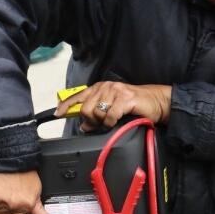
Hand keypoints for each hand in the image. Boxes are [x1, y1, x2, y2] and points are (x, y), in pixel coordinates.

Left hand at [55, 81, 171, 131]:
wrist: (156, 102)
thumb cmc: (132, 105)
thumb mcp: (111, 109)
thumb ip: (95, 116)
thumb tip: (83, 126)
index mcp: (99, 88)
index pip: (77, 96)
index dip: (66, 105)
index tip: (58, 114)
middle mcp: (105, 87)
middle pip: (85, 108)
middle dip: (91, 120)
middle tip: (101, 123)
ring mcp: (115, 91)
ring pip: (97, 113)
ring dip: (103, 122)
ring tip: (113, 120)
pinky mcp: (125, 98)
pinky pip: (110, 116)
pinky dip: (112, 122)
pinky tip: (118, 120)